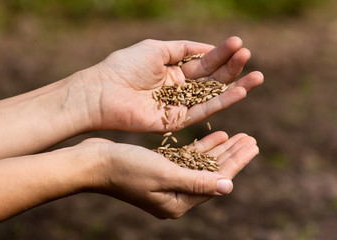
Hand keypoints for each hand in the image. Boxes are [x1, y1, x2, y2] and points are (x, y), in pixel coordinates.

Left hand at [81, 37, 262, 131]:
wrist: (102, 91)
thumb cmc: (125, 66)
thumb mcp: (157, 48)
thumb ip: (183, 48)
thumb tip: (209, 47)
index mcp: (173, 70)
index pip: (203, 62)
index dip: (220, 53)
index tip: (238, 43)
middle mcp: (178, 88)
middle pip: (211, 79)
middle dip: (231, 67)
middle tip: (249, 56)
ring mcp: (178, 105)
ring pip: (211, 96)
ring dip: (234, 87)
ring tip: (257, 76)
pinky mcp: (175, 121)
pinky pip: (202, 111)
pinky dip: (221, 102)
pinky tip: (239, 92)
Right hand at [81, 131, 257, 218]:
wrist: (94, 163)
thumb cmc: (126, 168)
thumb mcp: (164, 174)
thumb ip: (197, 182)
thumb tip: (229, 187)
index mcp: (178, 202)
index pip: (216, 181)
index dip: (236, 162)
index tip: (253, 144)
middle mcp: (175, 196)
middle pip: (212, 173)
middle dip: (232, 155)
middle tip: (251, 139)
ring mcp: (167, 183)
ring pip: (202, 165)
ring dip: (219, 150)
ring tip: (238, 136)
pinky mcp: (160, 170)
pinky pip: (187, 159)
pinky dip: (201, 148)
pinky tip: (214, 136)